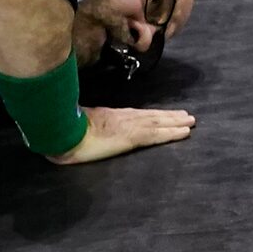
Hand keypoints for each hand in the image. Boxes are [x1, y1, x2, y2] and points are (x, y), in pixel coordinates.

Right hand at [43, 104, 195, 165]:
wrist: (62, 133)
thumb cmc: (63, 132)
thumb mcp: (75, 126)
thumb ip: (84, 126)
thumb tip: (81, 130)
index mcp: (110, 116)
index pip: (137, 115)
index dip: (152, 115)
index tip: (164, 114)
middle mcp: (123, 118)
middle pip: (152, 116)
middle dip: (169, 116)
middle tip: (187, 116)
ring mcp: (129, 126)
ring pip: (159, 123)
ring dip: (176, 122)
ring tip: (190, 121)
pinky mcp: (132, 137)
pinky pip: (157, 135)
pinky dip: (172, 133)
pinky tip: (184, 133)